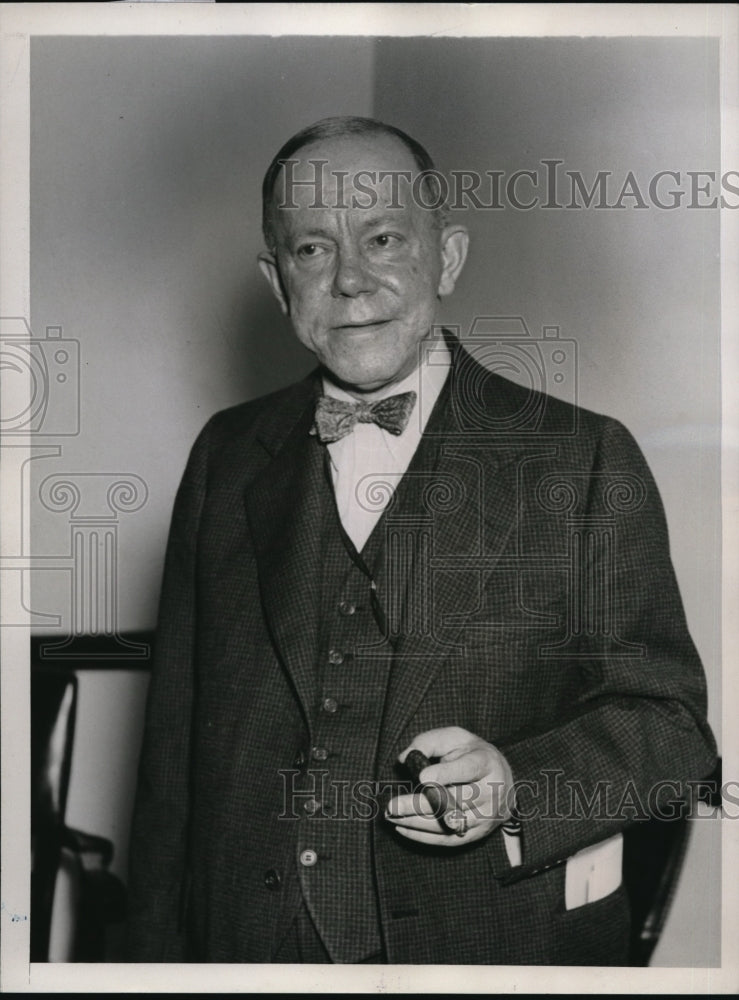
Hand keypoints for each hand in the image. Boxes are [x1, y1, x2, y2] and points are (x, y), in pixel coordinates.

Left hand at [385, 726, 513, 846]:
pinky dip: (424, 837)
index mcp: (486, 763)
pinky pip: (449, 840)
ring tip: (391, 816)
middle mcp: (491, 792)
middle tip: (393, 805)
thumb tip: (405, 758)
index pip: (467, 769)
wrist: (503, 781)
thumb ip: (430, 742)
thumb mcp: (455, 738)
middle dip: (420, 804)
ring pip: (448, 823)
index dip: (446, 773)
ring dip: (416, 822)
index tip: (423, 776)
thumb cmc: (472, 754)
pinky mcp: (478, 834)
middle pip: (454, 801)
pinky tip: (403, 828)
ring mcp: (486, 817)